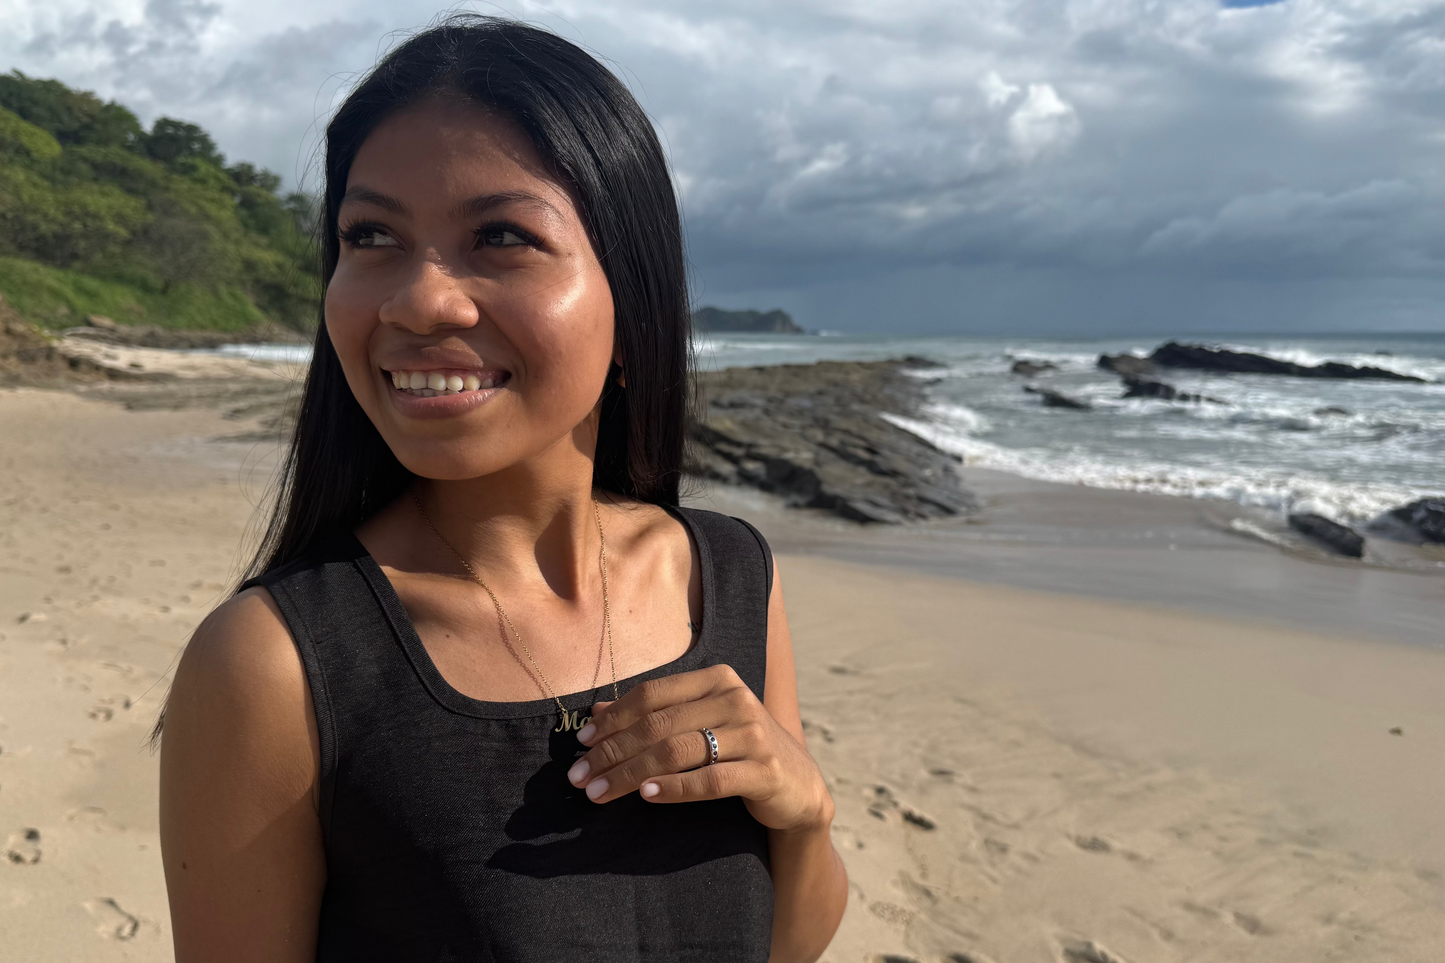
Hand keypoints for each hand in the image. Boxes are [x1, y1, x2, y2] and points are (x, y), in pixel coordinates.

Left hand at [566, 664, 832, 832]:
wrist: (799, 787)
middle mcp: (736, 699)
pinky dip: (674, 787)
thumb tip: (597, 712)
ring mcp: (754, 734)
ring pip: (678, 751)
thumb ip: (655, 715)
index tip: (582, 743)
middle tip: (580, 776)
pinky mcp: (765, 770)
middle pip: (659, 724)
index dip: (613, 718)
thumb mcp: (698, 726)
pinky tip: (647, 795)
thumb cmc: (738, 751)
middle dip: (613, 751)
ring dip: (631, 774)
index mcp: (717, 679)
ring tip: (601, 792)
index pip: (653, 695)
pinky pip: (710, 779)